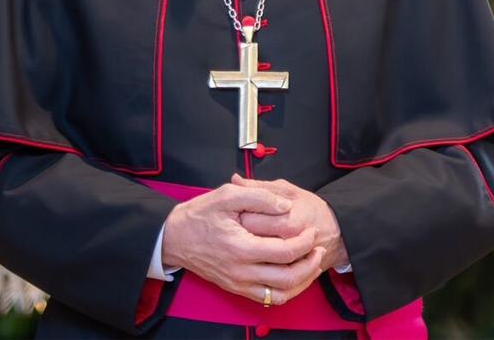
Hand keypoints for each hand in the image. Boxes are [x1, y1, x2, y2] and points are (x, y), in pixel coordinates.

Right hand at [162, 181, 325, 305]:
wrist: (174, 237)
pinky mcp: (236, 288)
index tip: (312, 230)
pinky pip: (267, 299)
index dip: (305, 242)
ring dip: (302, 281)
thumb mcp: (227, 195)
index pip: (285, 252)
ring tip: (311, 263)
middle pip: (288, 278)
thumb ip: (259, 196)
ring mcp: (238, 283)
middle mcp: (241, 271)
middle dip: (310, 264)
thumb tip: (285, 205)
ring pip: (280, 294)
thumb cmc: (200, 215)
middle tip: (318, 248)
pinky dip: (286, 290)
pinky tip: (293, 275)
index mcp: (241, 248)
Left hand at [231, 174, 349, 272]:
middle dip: (240, 233)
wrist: (337, 233)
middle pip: (249, 243)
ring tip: (248, 242)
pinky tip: (256, 262)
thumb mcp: (289, 190)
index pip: (249, 220)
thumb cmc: (311, 209)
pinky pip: (270, 283)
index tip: (238, 209)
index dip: (238, 213)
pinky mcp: (290, 278)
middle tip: (239, 227)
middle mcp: (287, 247)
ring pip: (258, 265)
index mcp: (287, 223)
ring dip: (248, 255)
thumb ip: (261, 187)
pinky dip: (259, 274)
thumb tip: (236, 179)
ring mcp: (289, 265)